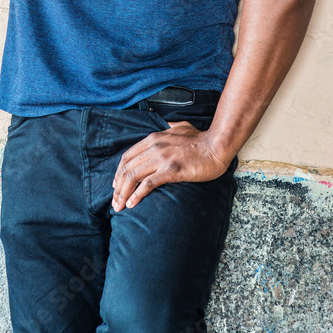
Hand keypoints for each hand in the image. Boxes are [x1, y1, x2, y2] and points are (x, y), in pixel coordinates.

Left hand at [110, 121, 230, 211]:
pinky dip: (137, 195)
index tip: (115, 184)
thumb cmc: (200, 138)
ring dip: (123, 193)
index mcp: (153, 138)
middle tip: (115, 201)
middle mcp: (154, 146)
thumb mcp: (180, 126)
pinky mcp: (171, 170)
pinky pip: (148, 184)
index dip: (118, 172)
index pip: (128, 156)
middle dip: (118, 186)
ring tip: (120, 206)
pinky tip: (132, 204)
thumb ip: (168, 127)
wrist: (217, 146)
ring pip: (134, 176)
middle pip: (127, 168)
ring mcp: (162, 158)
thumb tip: (165, 126)